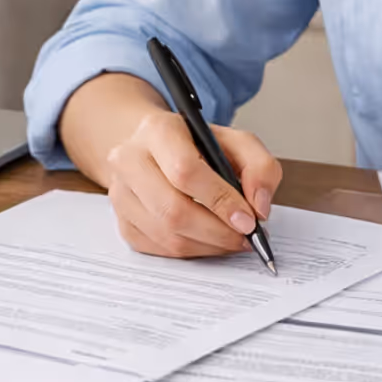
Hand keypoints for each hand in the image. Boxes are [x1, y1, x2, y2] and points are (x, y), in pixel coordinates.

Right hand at [104, 110, 282, 259]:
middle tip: (245, 237)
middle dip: (217, 231)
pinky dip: (192, 251)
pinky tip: (209, 241)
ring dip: (208, 246)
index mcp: (158, 131)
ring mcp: (121, 194)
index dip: (220, 200)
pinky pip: (159, 249)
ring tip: (232, 239)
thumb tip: (259, 208)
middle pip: (173, 210)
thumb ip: (260, 167)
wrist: (158, 150)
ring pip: (166, 235)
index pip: (185, 171)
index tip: (248, 219)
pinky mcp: (123, 222)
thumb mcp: (237, 142)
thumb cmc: (198, 147)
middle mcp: (130, 161)